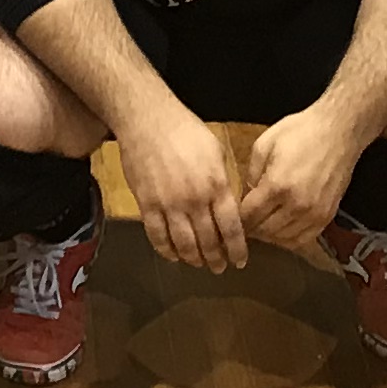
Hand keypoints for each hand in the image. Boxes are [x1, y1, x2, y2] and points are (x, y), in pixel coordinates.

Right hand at [121, 100, 246, 271]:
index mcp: (216, 185)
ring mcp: (168, 204)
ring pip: (183, 244)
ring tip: (198, 264)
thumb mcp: (215, 152)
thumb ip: (222, 182)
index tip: (240, 262)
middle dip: (216, 259)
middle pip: (208, 241)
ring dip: (193, 258)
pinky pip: (157, 236)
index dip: (237, 249)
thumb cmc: (185, 130)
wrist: (147, 119)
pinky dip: (166, 251)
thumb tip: (228, 206)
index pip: (231, 228)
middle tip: (220, 268)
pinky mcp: (146, 204)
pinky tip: (173, 255)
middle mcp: (194, 199)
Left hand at [237, 105, 361, 252]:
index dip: (237, 219)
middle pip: (265, 231)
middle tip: (245, 223)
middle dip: (251, 228)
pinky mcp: (327, 216)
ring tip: (262, 225)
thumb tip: (247, 196)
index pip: (249, 215)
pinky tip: (282, 229)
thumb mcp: (264, 144)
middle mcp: (296, 205)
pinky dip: (289, 239)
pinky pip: (304, 239)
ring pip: (283, 239)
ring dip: (269, 235)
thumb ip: (251, 174)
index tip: (232, 217)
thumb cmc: (301, 132)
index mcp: (277, 186)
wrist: (339, 131)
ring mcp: (314, 214)